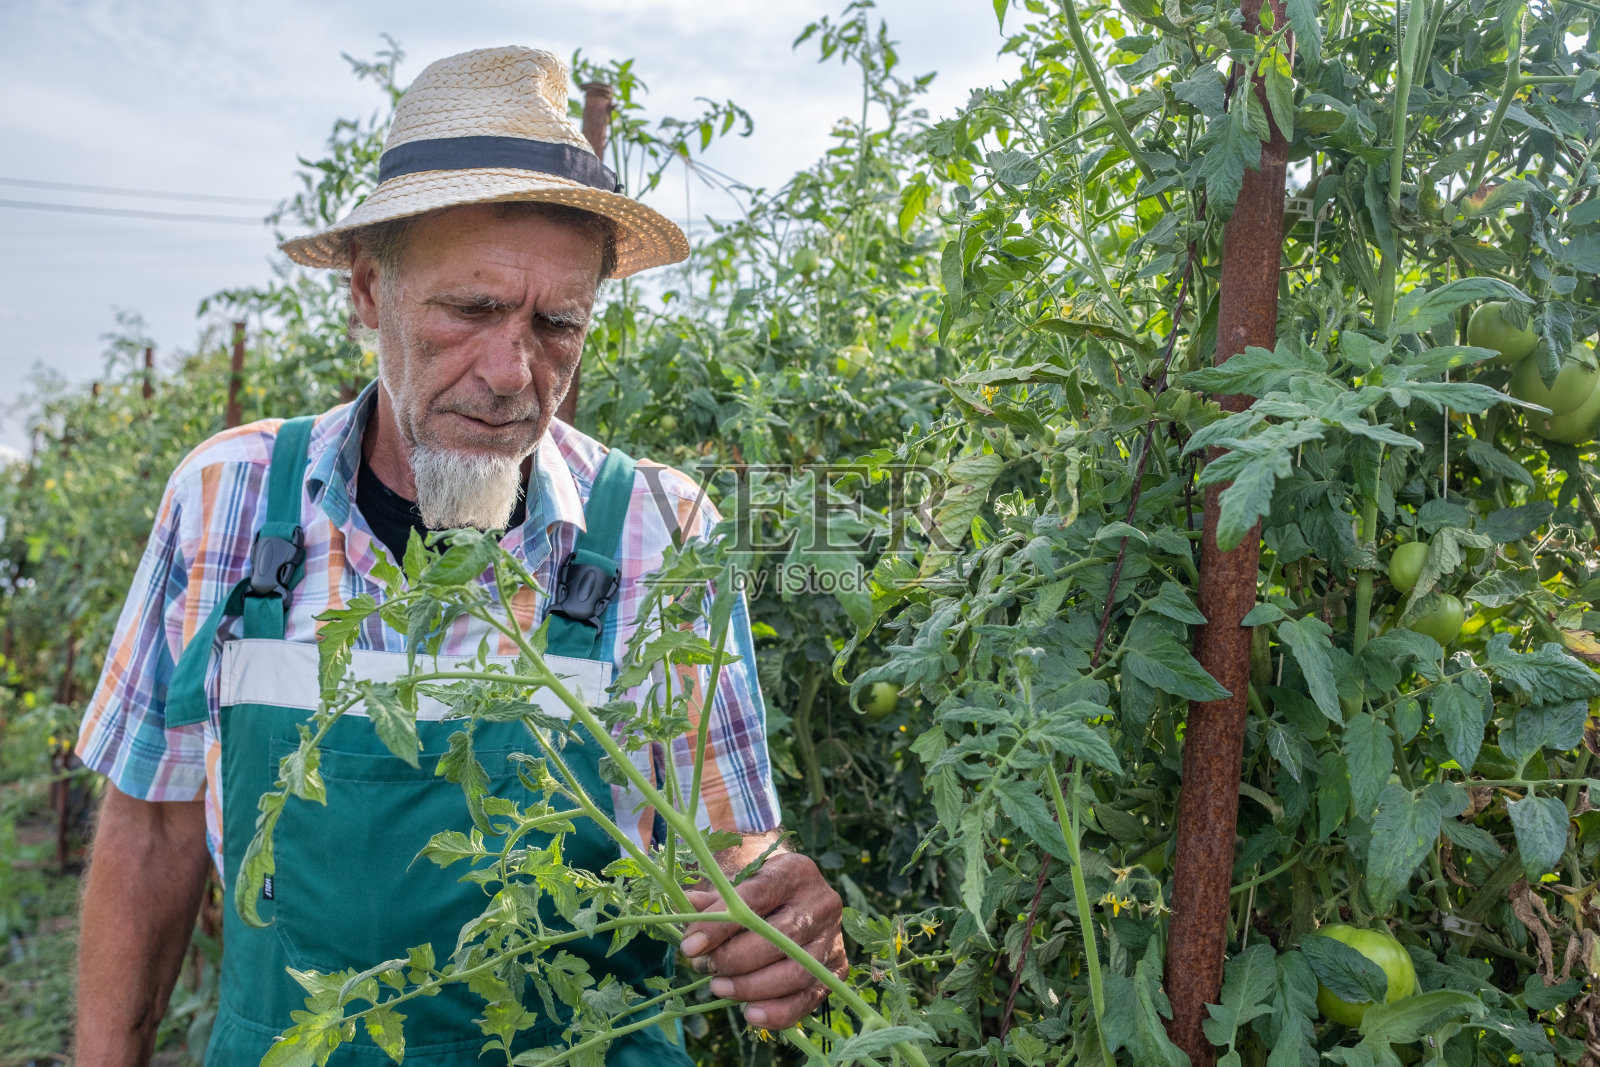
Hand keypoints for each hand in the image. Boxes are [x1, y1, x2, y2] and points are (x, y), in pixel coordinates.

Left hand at [680, 850, 846, 1029]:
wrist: (794, 895)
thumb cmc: (757, 889)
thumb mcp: (736, 883)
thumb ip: (713, 900)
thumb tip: (686, 908)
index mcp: (795, 871)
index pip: (755, 899)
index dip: (720, 926)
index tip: (689, 947)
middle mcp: (822, 902)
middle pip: (779, 939)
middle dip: (734, 960)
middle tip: (704, 968)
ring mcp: (833, 937)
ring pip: (797, 972)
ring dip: (752, 988)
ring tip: (719, 988)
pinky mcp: (838, 968)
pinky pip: (810, 998)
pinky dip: (780, 1012)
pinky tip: (750, 1014)